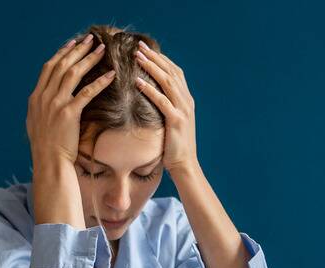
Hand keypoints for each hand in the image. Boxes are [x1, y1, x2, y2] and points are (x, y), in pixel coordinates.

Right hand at [27, 34, 115, 166]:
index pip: (49, 68)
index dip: (61, 53)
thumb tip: (46, 98)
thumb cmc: (46, 147)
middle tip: (91, 39)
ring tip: (101, 50)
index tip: (73, 43)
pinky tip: (110, 74)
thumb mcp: (37, 123)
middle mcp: (44, 97)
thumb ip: (42, 107)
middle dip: (77, 50)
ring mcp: (55, 104)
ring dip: (88, 59)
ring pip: (72, 73)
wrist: (49, 162)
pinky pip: (86, 92)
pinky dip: (99, 81)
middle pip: (61, 65)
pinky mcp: (69, 114)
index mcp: (36, 97)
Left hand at [133, 41, 197, 173]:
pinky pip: (162, 100)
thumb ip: (167, 106)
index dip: (162, 59)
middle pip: (171, 72)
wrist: (185, 164)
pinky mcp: (176, 120)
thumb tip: (151, 96)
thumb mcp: (172, 121)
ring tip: (137, 57)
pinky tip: (137, 81)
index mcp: (186, 99)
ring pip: (167, 82)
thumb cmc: (174, 146)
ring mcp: (183, 110)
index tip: (147, 49)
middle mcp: (187, 101)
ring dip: (151, 67)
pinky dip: (149, 89)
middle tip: (140, 46)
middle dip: (155, 57)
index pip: (176, 72)